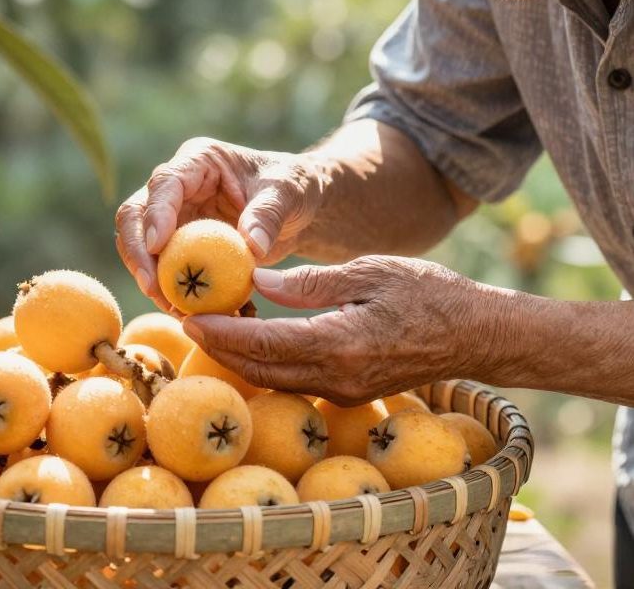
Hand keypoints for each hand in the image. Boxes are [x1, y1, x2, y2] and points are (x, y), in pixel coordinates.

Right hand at [115, 137, 325, 311]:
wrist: (297, 210)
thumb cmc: (293, 188)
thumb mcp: (288, 193)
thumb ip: (269, 214)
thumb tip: (251, 245)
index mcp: (198, 161)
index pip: (164, 183)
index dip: (155, 214)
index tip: (157, 246)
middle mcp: (176, 187)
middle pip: (134, 215)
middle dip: (137, 253)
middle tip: (153, 288)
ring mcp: (173, 217)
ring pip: (140, 248)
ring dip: (151, 280)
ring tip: (177, 310)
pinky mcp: (178, 246)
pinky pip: (164, 271)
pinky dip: (174, 294)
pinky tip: (194, 316)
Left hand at [181, 256, 502, 405]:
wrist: (477, 335)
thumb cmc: (430, 293)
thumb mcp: (370, 271)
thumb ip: (311, 281)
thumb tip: (258, 282)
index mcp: (342, 344)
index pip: (265, 344)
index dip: (223, 334)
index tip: (190, 319)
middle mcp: (338, 378)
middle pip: (261, 371)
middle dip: (221, 351)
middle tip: (187, 325)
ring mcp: (343, 391)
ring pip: (274, 381)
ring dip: (240, 360)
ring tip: (210, 332)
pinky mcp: (347, 393)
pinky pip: (294, 383)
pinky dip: (266, 366)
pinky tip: (250, 344)